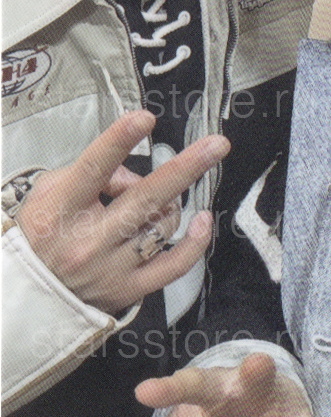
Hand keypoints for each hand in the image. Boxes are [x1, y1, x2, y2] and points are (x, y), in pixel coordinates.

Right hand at [16, 110, 228, 313]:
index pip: (93, 168)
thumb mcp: (48, 193)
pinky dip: (196, 243)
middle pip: (145, 197)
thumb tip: (132, 173)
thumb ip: (90, 172)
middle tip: (216, 145)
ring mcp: (109, 268)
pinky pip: (174, 266)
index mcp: (60, 211)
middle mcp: (87, 241)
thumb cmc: (41, 235)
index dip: (120, 140)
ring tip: (162, 200)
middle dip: (186, 167)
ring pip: (162, 225)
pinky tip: (203, 221)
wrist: (28, 298)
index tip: (145, 118)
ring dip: (173, 204)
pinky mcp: (128, 290)